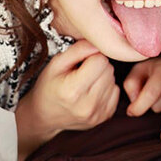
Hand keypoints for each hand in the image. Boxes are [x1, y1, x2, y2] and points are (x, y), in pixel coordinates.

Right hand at [15, 40, 119, 160]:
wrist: (45, 116)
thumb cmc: (49, 87)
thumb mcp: (56, 64)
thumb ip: (78, 50)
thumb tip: (99, 43)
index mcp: (73, 91)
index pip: (100, 60)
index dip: (91, 56)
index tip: (81, 62)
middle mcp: (87, 105)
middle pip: (109, 70)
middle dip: (98, 66)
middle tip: (82, 72)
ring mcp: (98, 114)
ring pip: (114, 80)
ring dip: (103, 77)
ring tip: (86, 82)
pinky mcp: (105, 117)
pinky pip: (116, 92)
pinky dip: (106, 88)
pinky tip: (92, 91)